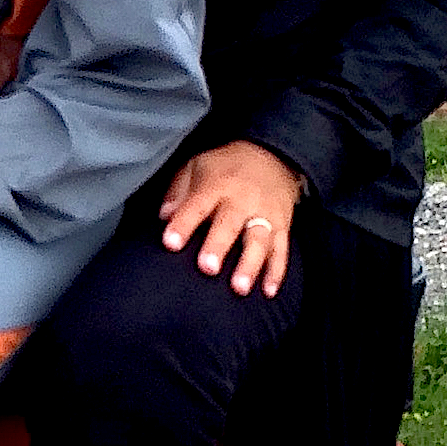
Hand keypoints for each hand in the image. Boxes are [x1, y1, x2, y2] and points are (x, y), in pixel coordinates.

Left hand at [160, 141, 304, 299]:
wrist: (274, 155)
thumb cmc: (227, 167)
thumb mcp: (198, 165)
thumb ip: (179, 191)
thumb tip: (164, 216)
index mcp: (216, 185)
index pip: (197, 205)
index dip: (184, 223)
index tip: (170, 243)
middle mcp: (242, 201)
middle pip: (230, 225)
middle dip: (218, 246)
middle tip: (208, 268)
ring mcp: (265, 215)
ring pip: (258, 241)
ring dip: (250, 265)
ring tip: (239, 287)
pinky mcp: (282, 226)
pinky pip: (281, 251)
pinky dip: (276, 272)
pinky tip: (268, 291)